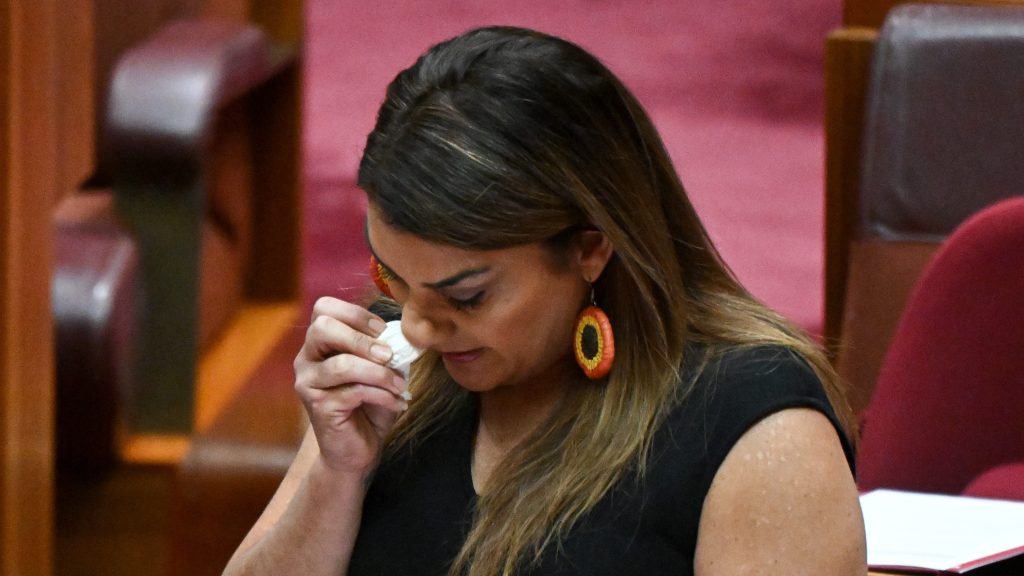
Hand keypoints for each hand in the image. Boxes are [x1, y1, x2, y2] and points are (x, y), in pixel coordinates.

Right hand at [294, 296, 408, 476]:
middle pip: (323, 328)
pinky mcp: (318, 406)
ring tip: (400, 385)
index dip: (356, 314)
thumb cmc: (369, 404)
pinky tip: (397, 403)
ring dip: (379, 373)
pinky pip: (353, 392)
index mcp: (320, 342)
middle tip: (388, 355)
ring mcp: (308, 383)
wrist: (356, 449)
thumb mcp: (380, 370)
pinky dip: (382, 395)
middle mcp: (306, 358)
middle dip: (362, 338)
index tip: (382, 331)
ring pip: (342, 364)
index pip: (324, 308)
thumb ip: (385, 349)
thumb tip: (405, 335)